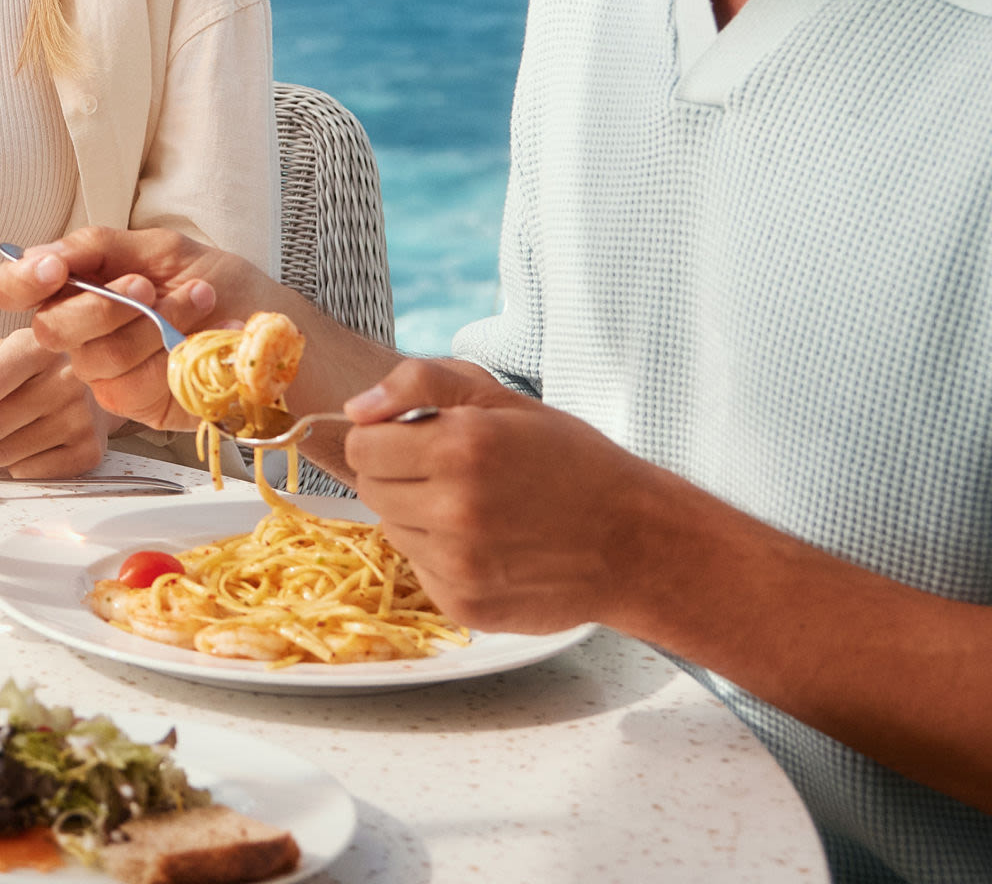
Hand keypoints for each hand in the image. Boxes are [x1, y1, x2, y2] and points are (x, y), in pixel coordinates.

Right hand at [0, 226, 249, 431]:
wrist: (265, 322)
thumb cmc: (215, 282)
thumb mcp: (161, 248)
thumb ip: (99, 247)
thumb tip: (43, 252)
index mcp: (78, 285)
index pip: (16, 287)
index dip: (22, 281)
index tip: (54, 269)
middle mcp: (81, 332)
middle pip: (51, 329)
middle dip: (104, 306)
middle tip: (148, 286)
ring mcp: (104, 372)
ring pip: (99, 359)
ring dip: (156, 326)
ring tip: (199, 300)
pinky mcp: (134, 405)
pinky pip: (131, 388)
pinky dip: (174, 359)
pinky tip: (207, 337)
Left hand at [0, 331, 105, 477]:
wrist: (98, 389)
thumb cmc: (38, 370)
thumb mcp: (2, 352)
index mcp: (37, 347)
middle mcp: (65, 380)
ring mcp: (80, 418)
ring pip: (2, 455)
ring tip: (7, 430)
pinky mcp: (88, 452)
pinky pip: (25, 473)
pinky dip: (14, 465)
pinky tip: (28, 444)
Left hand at [337, 356, 680, 635]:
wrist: (634, 541)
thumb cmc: (571, 462)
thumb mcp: (503, 399)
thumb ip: (420, 385)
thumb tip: (356, 409)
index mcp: (459, 448)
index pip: (362, 446)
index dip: (384, 438)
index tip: (415, 440)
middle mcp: (454, 510)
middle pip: (370, 489)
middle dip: (399, 475)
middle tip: (451, 474)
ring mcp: (458, 564)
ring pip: (392, 531)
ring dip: (419, 516)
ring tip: (477, 509)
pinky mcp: (464, 605)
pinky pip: (421, 571)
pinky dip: (442, 557)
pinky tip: (489, 545)